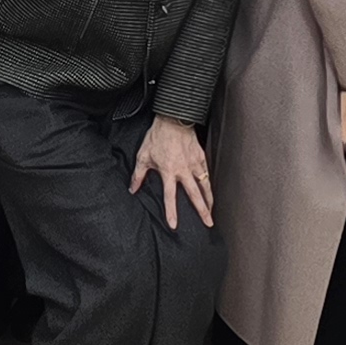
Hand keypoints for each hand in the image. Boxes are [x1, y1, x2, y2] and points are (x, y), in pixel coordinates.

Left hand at [131, 115, 215, 230]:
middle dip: (202, 210)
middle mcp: (184, 170)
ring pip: (205, 185)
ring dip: (210, 199)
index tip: (174, 225)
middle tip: (208, 223)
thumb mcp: (143, 156)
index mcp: (169, 172)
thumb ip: (138, 175)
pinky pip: (207, 172)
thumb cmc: (157, 136)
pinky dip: (209, 182)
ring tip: (213, 210)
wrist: (173, 118)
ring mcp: (194, 163)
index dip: (171, 212)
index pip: (170, 197)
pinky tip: (210, 189)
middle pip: (195, 195)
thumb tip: (132, 190)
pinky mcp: (200, 156)